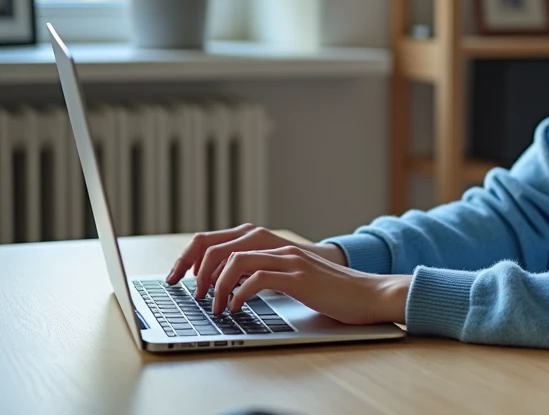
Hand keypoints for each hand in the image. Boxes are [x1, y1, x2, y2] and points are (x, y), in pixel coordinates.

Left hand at [210, 244, 411, 325]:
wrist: (368, 293)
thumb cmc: (331, 291)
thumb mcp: (291, 278)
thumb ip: (266, 275)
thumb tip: (231, 287)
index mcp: (272, 244)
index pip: (219, 239)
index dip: (193, 256)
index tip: (180, 277)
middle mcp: (278, 246)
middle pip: (219, 246)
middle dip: (196, 270)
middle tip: (194, 294)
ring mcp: (289, 259)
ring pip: (235, 261)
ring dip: (216, 285)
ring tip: (215, 305)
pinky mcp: (299, 277)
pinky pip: (258, 279)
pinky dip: (239, 295)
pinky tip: (237, 308)